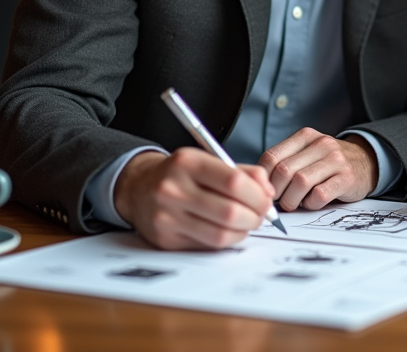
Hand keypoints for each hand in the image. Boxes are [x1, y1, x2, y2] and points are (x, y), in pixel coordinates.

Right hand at [112, 148, 275, 249]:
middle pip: (230, 212)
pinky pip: (207, 245)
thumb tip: (268, 193)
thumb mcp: (209, 161)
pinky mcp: (165, 239)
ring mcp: (167, 217)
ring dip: (243, 231)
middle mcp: (173, 189)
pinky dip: (226, 240)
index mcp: (187, 163)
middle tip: (261, 215)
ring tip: (247, 223)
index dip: (257, 195)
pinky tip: (228, 230)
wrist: (138, 188)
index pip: (233, 182)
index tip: (267, 200)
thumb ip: (243, 173)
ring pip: (220, 234)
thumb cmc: (181, 174)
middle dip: (255, 217)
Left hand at [258, 128, 377, 210]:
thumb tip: (260, 186)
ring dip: (292, 200)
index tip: (265, 190)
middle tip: (279, 201)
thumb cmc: (328, 163)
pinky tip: (312, 202)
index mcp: (305, 136)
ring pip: (300, 182)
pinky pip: (320, 195)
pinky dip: (311, 204)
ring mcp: (336, 160)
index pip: (272, 156)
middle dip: (276, 192)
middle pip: (284, 171)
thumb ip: (286, 162)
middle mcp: (321, 144)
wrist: (366, 162)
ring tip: (294, 203)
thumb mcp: (307, 152)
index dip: (263, 178)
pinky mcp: (347, 178)